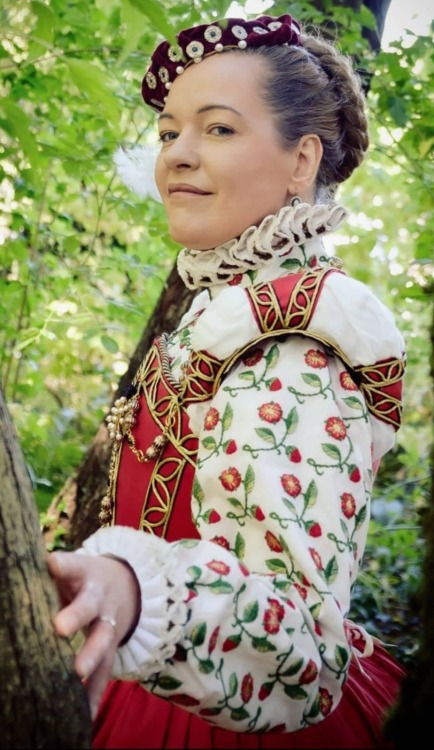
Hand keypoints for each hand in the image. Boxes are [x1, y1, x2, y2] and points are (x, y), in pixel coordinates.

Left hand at [47, 551, 139, 717]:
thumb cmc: (83, 578)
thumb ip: (48, 578)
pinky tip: (84, 714)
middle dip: (75, 617)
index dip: (63, 566)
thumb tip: (10, 585)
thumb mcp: (71, 569)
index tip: (52, 564)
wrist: (128, 585)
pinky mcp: (112, 647)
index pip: (72, 566)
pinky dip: (95, 693)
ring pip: (101, 640)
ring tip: (78, 672)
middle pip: (88, 606)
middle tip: (60, 628)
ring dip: (90, 657)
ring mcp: (108, 623)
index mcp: (83, 573)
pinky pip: (105, 672)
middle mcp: (98, 598)